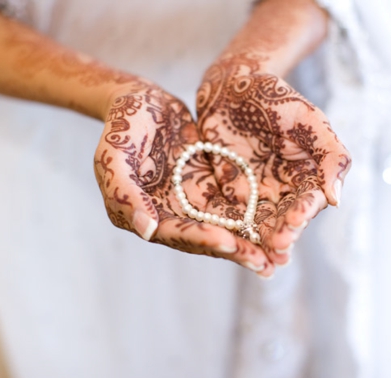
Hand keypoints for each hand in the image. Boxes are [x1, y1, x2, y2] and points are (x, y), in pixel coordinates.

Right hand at [94, 80, 271, 270]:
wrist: (141, 99)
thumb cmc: (121, 124)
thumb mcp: (113, 155)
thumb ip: (124, 193)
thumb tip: (146, 231)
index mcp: (139, 214)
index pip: (174, 232)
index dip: (201, 239)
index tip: (227, 242)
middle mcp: (165, 215)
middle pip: (202, 238)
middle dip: (233, 251)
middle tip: (264, 265)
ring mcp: (187, 203)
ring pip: (220, 227)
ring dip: (247, 243)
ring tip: (277, 257)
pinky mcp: (205, 189)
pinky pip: (229, 207)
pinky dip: (250, 219)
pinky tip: (275, 227)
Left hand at [196, 53, 351, 267]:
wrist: (234, 86)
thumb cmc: (276, 98)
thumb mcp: (308, 120)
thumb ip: (330, 155)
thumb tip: (335, 199)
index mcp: (308, 176)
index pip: (308, 202)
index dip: (303, 213)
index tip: (296, 222)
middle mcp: (284, 190)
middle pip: (285, 220)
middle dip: (283, 234)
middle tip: (278, 246)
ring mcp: (256, 194)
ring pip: (261, 225)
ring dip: (261, 243)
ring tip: (260, 259)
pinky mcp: (229, 193)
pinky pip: (231, 216)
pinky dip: (233, 233)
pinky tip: (231, 246)